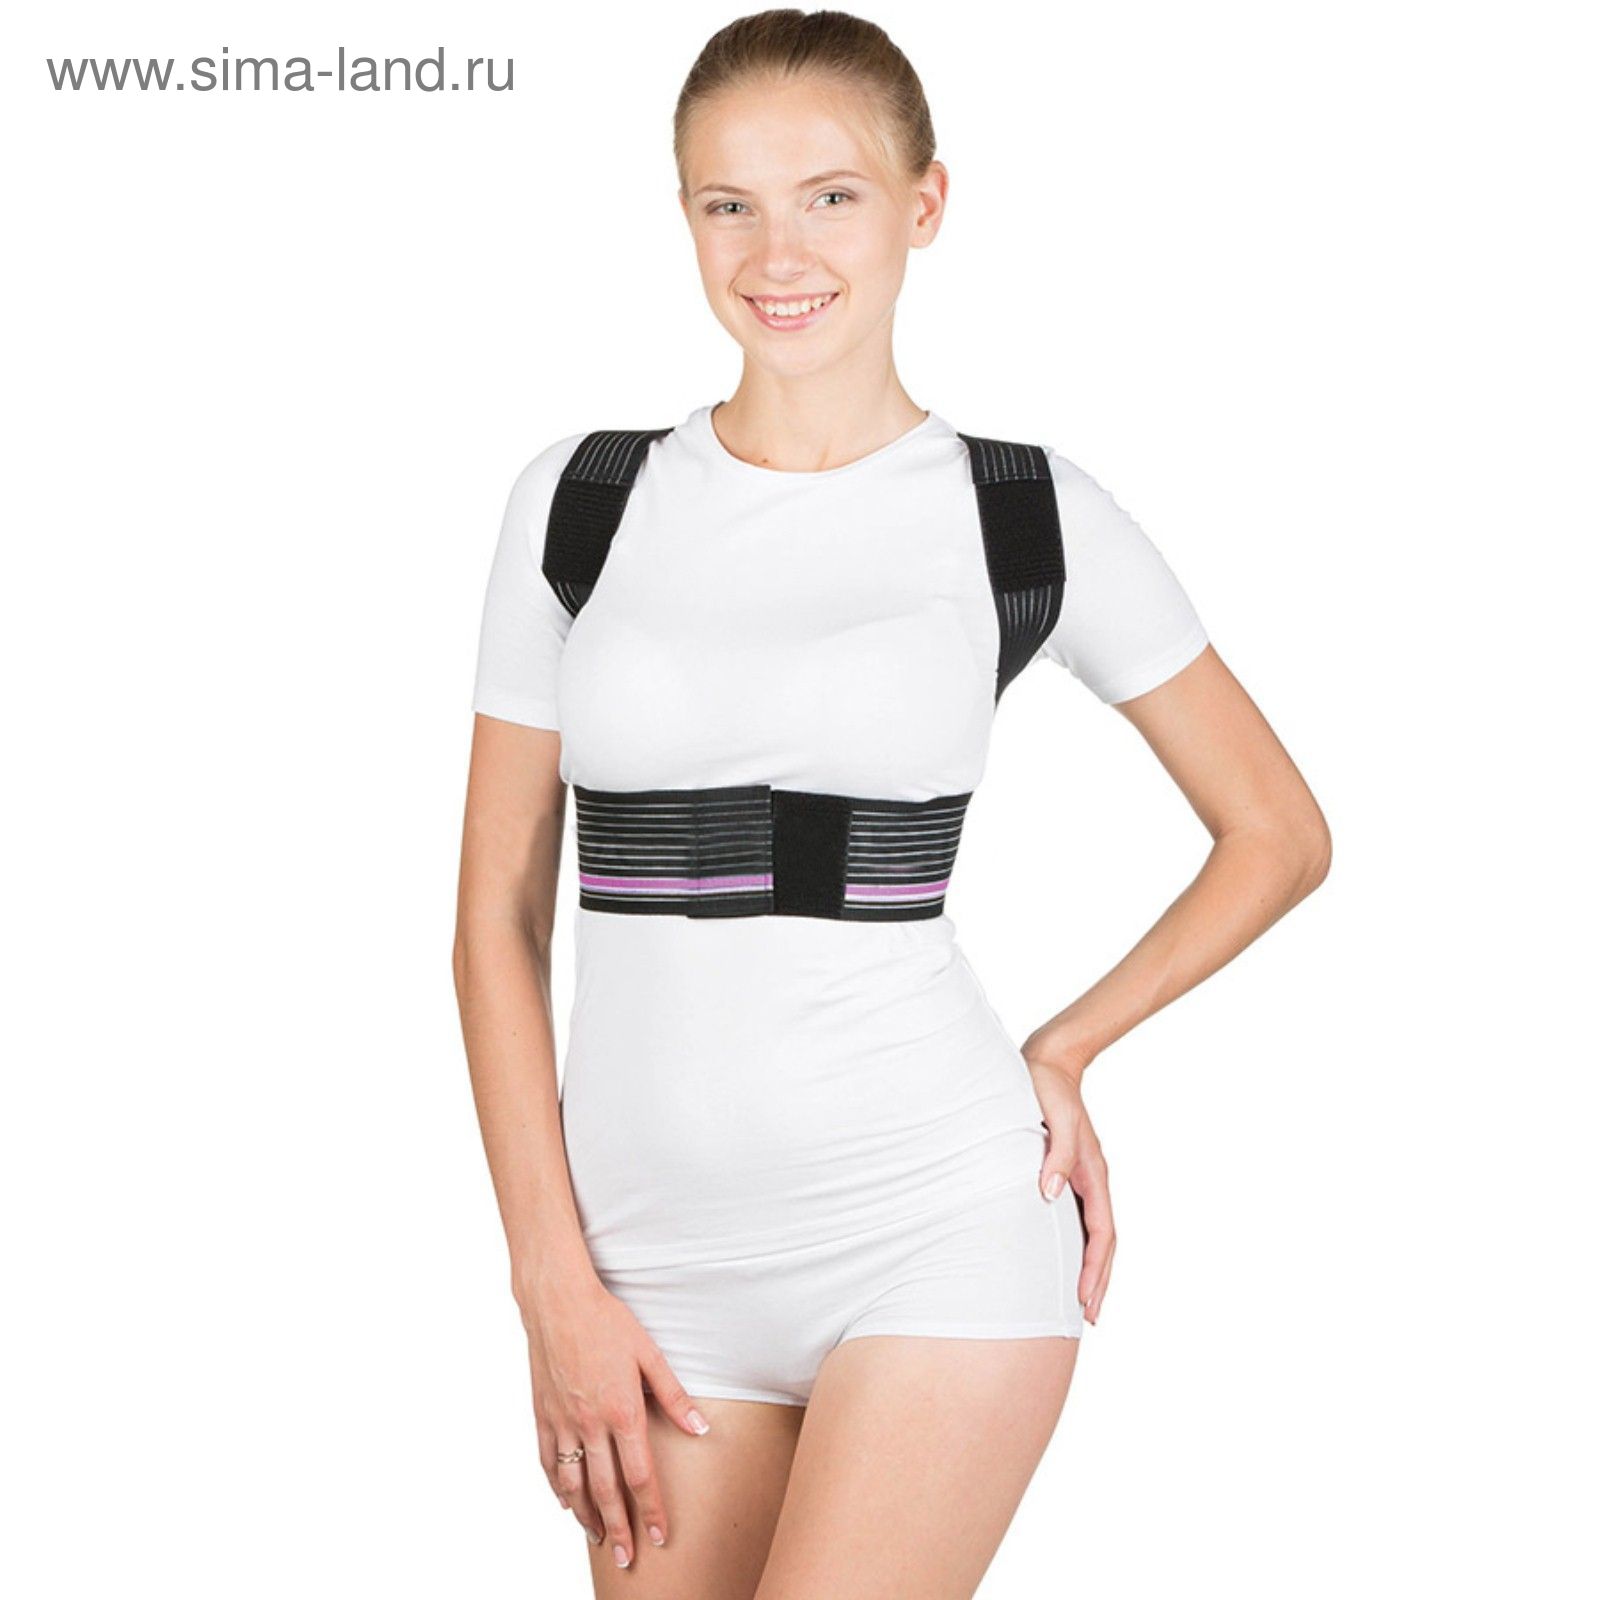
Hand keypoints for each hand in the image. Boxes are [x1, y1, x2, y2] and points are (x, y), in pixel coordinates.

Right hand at [521, 1273, 710, 1567]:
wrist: (558, 1300)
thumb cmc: (607, 1321)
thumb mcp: (649, 1353)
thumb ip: (674, 1395)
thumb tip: (700, 1428)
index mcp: (622, 1411)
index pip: (640, 1475)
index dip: (652, 1510)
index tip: (660, 1537)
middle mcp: (590, 1424)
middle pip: (606, 1490)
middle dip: (620, 1528)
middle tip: (629, 1558)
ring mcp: (562, 1422)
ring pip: (573, 1483)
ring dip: (587, 1516)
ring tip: (600, 1538)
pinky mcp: (542, 1414)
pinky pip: (548, 1461)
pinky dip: (557, 1487)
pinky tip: (566, 1502)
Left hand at [1024, 1054, 1115, 1323]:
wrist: (1047, 1062)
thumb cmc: (1046, 1089)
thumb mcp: (1054, 1120)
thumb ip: (1056, 1155)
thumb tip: (1051, 1194)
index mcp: (1093, 1173)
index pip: (1102, 1232)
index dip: (1096, 1267)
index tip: (1087, 1299)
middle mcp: (1092, 1179)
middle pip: (1104, 1241)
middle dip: (1100, 1279)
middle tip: (1090, 1316)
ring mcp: (1082, 1177)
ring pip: (1093, 1232)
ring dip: (1091, 1265)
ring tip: (1082, 1299)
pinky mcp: (1067, 1172)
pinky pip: (1079, 1217)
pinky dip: (1077, 1243)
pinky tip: (1063, 1256)